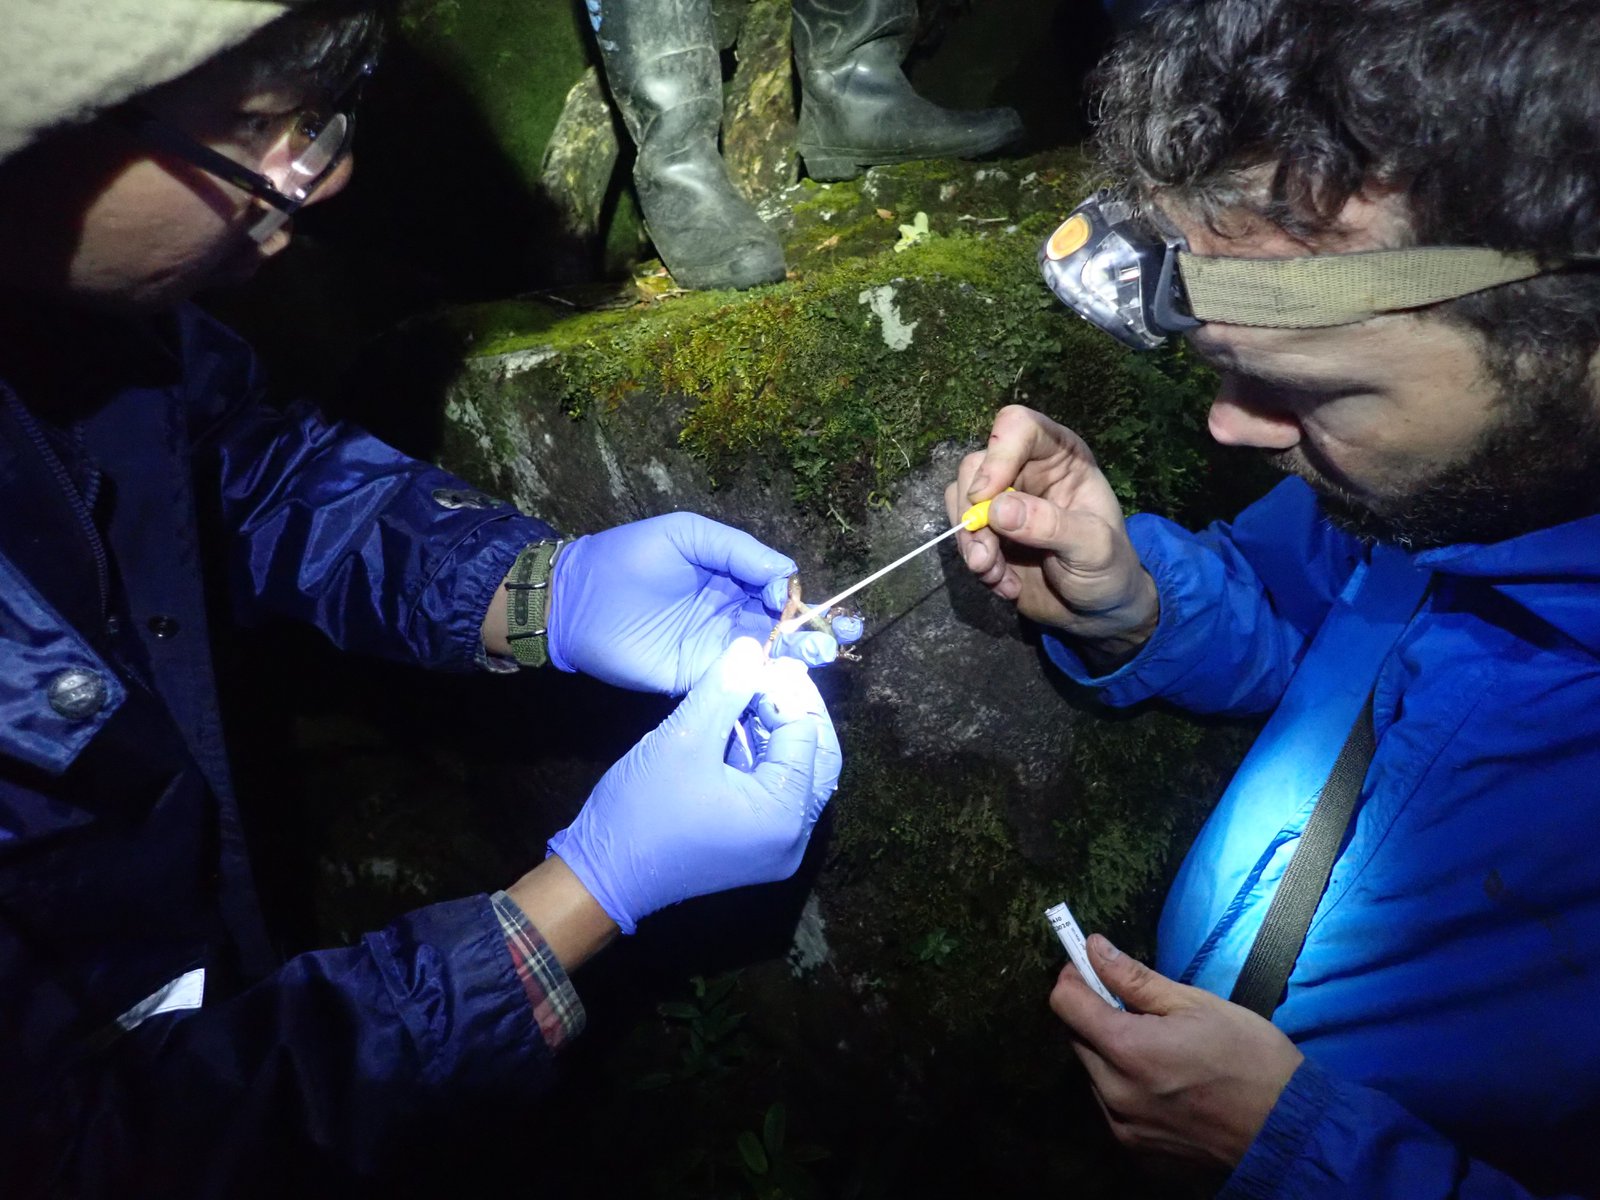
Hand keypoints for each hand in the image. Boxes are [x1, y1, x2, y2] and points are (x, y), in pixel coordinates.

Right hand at [547, 638, 840, 932]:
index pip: (807, 735)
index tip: (759, 660)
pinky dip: (762, 758)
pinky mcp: (754, 847)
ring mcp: (775, 847)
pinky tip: (736, 727)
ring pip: (795, 773)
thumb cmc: (642, 811)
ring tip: (747, 694)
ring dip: (776, 732)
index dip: (784, 692)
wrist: (602, 878)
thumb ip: (725, 689)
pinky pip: (774, 793)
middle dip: (792, 710)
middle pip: (815, 757)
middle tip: (766, 673)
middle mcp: (792, 838)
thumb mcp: (684, 739)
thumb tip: (752, 646)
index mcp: (784, 816)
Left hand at [548, 512, 853, 692]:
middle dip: (814, 629)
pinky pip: (738, 680)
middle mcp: (731, 614)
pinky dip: (764, 681)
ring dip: (799, 656)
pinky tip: (784, 678)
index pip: (779, 588)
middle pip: (784, 625)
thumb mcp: (686, 534)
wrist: (576, 599)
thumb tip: (785, 571)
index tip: (786, 596)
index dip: (793, 593)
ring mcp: (716, 648)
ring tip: (820, 654)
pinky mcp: (698, 677)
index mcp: (732, 578)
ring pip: (770, 655)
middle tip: (841, 634)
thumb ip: (737, 550)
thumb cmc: (627, 557)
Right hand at [947, 406, 1157, 656]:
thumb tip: (997, 509)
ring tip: (997, 577)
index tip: (986, 498)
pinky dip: (975, 564)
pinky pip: (960, 534)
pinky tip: (1004, 584)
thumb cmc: (1109, 569)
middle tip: (986, 558)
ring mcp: (1002, 500)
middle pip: (976, 466)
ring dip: (970, 544)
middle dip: (973, 515)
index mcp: (1060, 456)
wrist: (1097, 611)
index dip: (998, 456)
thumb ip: (1051, 525)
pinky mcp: (986, 530)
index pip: (1018, 426)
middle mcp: (1026, 469)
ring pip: (959, 500)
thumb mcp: (1094, 548)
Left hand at [1051, 934, 1304, 1168]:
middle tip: (1132, 1004)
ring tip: (1155, 1043)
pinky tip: (1161, 1077)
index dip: (1075, 977)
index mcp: (1128, 1050)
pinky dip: (1123, 1084)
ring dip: (1108, 1051)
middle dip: (1093, 1014)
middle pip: (1076, 1038)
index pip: (1065, 1003)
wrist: (1288, 1129)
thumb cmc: (1250, 1057)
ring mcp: (1123, 1126)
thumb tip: (1094, 948)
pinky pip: (1111, 1103)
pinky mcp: (1136, 1148)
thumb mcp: (1195, 1004)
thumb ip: (1135, 979)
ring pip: (1092, 1072)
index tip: (1091, 967)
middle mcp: (1114, 1093)